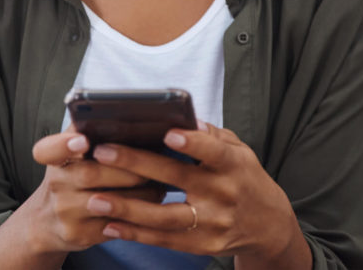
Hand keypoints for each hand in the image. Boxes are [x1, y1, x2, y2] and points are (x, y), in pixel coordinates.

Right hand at [27, 129, 166, 252]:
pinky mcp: (78, 234)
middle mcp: (55, 183)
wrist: (48, 222)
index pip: (47, 150)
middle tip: (151, 166)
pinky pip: (114, 226)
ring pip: (107, 203)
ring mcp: (65, 211)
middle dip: (125, 170)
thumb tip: (132, 116)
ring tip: (160, 186)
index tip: (83, 140)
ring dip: (139, 194)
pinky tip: (152, 208)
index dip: (64, 145)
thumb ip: (90, 134)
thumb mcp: (72, 155)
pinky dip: (136, 216)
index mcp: (55, 158)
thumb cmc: (72, 178)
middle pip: (90, 174)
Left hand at [85, 122, 309, 267]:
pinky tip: (109, 225)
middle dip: (137, 165)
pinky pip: (165, 240)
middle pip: (177, 179)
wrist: (268, 225)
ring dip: (128, 209)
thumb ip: (210, 135)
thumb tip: (182, 117)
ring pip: (165, 217)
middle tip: (103, 153)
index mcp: (233, 165)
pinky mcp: (203, 245)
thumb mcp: (238, 150)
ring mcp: (213, 223)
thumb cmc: (243, 176)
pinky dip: (136, 234)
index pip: (213, 152)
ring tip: (95, 199)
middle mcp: (223, 194)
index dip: (192, 143)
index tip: (167, 133)